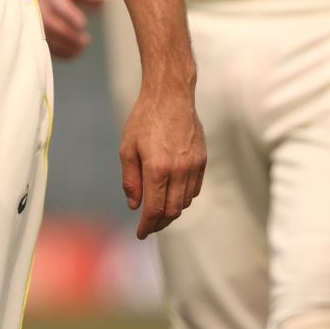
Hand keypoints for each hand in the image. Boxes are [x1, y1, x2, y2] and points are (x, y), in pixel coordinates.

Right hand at [38, 0, 104, 58]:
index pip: (56, 4)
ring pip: (45, 37)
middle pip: (48, 23)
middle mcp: (37, 4)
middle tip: (85, 40)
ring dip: (65, 46)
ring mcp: (33, 20)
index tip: (83, 24)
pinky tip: (75, 51)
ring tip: (82, 46)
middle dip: (68, 34)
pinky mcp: (36, 33)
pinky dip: (61, 52)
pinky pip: (45, 46)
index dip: (69, 16)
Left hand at [118, 79, 205, 238]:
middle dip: (159, 224)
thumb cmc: (145, 119)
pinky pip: (194, 189)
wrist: (171, 95)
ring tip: (158, 211)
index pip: (154, 209)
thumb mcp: (127, 148)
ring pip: (185, 202)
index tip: (140, 233)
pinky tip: (172, 194)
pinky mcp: (202, 160)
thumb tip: (135, 205)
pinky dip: (183, 198)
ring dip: (172, 212)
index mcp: (157, 168)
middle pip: (172, 211)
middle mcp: (179, 170)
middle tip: (148, 226)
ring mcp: (194, 165)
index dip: (147, 225)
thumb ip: (131, 180)